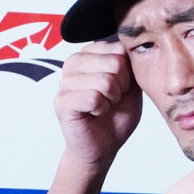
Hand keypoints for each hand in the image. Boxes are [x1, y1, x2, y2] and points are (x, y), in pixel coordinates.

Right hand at [54, 39, 142, 168]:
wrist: (104, 146)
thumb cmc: (116, 116)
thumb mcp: (132, 87)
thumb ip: (131, 65)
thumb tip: (131, 47)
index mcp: (90, 54)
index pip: (119, 48)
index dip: (128, 72)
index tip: (121, 87)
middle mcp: (73, 63)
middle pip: (114, 63)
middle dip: (122, 87)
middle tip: (113, 99)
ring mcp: (64, 82)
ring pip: (105, 81)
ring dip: (111, 100)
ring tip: (104, 106)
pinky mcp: (61, 102)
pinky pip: (93, 98)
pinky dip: (101, 109)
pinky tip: (95, 113)